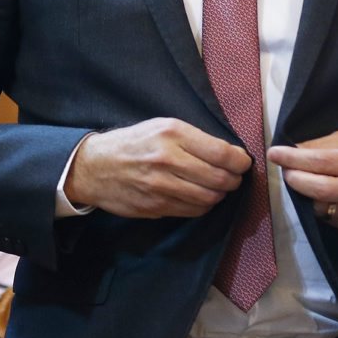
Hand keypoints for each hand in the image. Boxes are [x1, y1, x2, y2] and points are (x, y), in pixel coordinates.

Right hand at [65, 118, 250, 217]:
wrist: (94, 167)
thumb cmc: (132, 143)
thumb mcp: (161, 126)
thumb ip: (193, 138)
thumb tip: (228, 154)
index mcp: (171, 133)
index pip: (222, 153)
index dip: (240, 161)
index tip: (243, 162)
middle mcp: (167, 159)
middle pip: (219, 179)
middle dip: (234, 180)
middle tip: (234, 177)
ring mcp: (161, 186)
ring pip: (209, 198)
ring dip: (219, 195)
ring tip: (217, 188)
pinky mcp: (155, 206)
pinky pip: (192, 211)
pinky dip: (203, 206)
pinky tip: (199, 197)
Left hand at [268, 131, 337, 229]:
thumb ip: (328, 143)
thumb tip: (296, 148)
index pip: (322, 162)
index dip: (294, 158)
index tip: (274, 153)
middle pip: (318, 189)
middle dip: (294, 178)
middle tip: (285, 169)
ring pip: (319, 206)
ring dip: (305, 193)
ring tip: (305, 179)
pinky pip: (327, 217)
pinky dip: (318, 204)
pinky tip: (323, 194)